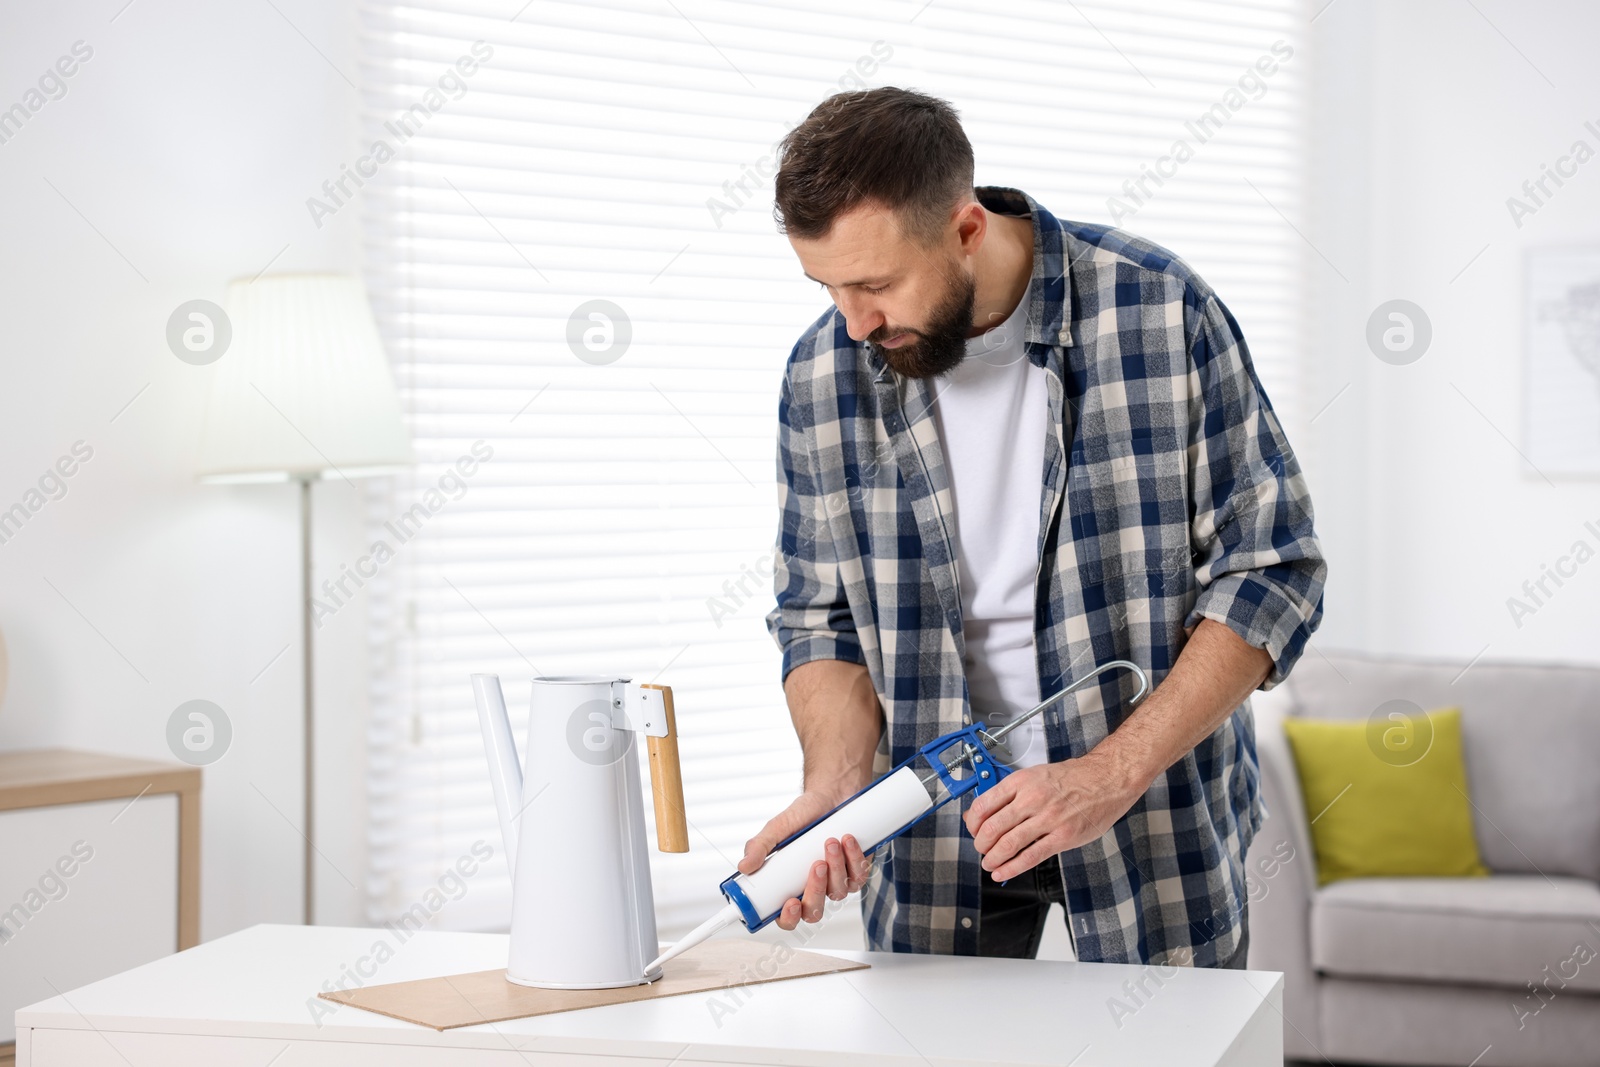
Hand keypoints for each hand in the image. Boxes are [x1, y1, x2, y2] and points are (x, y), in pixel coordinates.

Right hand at [739, 791, 871, 930]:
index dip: (789, 918)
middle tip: (817, 865)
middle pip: (814, 911)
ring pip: (839, 892)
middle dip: (816, 890)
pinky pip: (859, 875)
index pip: (787, 917)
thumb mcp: (778, 827)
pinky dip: (855, 858)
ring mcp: (837, 881)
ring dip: (837, 868)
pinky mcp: (857, 870)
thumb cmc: (804, 814)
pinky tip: (848, 840)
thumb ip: (760, 846)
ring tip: (830, 841)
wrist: (832, 794)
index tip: (791, 903)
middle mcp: (814, 888)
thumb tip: (744, 866)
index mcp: (790, 886)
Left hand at [962, 753, 1143, 881]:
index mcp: (1021, 781)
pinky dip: (1012, 868)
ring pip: (1008, 844)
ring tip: (989, 864)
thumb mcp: (1036, 775)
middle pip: (992, 828)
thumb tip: (985, 810)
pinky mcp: (1062, 837)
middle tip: (980, 849)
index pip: (984, 804)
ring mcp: (1048, 819)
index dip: (972, 823)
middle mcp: (1031, 799)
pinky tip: (1003, 872)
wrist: (1106, 779)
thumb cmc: (1073, 777)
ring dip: (993, 859)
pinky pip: (1031, 856)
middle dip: (981, 844)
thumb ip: (1011, 793)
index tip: (973, 830)